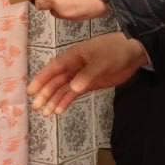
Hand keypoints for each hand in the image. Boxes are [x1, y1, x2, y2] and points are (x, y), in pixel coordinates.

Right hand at [27, 33, 148, 115]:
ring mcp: (81, 75)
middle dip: (45, 93)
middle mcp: (74, 66)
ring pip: (63, 89)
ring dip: (54, 99)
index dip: (42, 79)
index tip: (32, 90)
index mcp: (74, 56)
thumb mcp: (102, 61)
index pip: (54, 68)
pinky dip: (66, 101)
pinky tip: (59, 110)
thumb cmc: (116, 51)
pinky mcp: (89, 83)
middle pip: (56, 80)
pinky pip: (73, 93)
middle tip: (36, 106)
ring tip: (45, 113)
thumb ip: (88, 74)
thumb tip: (73, 88)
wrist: (133, 52)